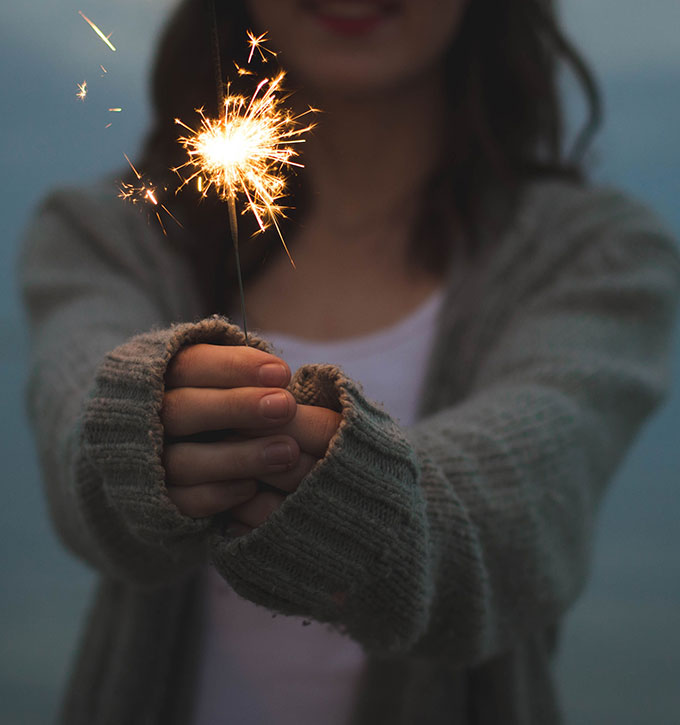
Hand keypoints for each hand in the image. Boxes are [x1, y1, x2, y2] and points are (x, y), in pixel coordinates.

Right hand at [161, 344, 340, 532]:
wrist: (182, 469)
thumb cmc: (226, 411)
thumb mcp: (227, 384)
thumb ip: (243, 377)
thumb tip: (279, 374)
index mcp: (159, 379)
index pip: (189, 366)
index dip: (234, 367)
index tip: (282, 374)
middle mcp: (146, 420)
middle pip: (179, 409)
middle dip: (235, 407)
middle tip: (286, 407)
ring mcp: (148, 463)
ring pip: (181, 460)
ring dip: (238, 456)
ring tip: (288, 451)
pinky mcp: (156, 503)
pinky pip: (180, 503)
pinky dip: (217, 494)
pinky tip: (253, 487)